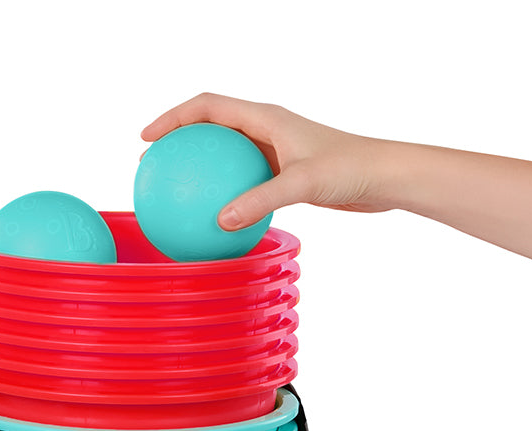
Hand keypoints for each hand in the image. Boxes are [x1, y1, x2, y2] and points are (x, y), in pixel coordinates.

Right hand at [140, 92, 398, 230]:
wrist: (384, 176)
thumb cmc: (350, 169)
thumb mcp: (302, 183)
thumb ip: (260, 200)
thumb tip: (220, 222)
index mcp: (266, 116)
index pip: (207, 106)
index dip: (172, 118)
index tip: (146, 140)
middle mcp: (267, 128)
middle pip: (210, 127)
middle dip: (177, 141)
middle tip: (152, 167)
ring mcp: (275, 150)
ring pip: (226, 156)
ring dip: (199, 170)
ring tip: (175, 196)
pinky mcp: (285, 172)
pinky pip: (244, 182)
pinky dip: (225, 196)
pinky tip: (215, 223)